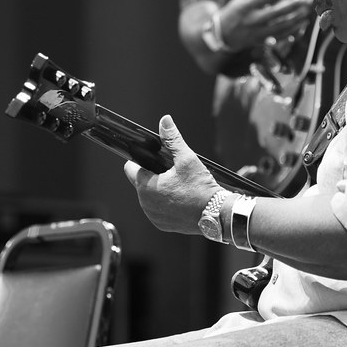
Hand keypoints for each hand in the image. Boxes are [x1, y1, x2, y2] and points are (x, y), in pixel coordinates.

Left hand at [124, 115, 220, 233]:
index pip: (130, 168)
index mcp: (145, 186)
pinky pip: (157, 210)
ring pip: (149, 197)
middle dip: (153, 175)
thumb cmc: (201, 187)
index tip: (154, 160)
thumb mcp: (187, 159)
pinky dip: (165, 204)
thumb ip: (172, 139)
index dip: (141, 161)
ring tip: (178, 186)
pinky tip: (180, 199)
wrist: (216, 214)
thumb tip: (165, 121)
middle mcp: (145, 203)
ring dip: (158, 190)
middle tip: (172, 172)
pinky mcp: (162, 225)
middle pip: (141, 182)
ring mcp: (153, 216)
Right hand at [218, 0, 312, 51]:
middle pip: (275, 13)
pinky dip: (292, 30)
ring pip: (280, 27)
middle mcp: (251, 21)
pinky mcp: (262, 41)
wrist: (223, 34)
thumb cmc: (235, 11)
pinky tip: (301, 24)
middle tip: (303, 0)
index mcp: (244, 7)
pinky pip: (280, 36)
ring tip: (306, 12)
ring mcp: (257, 33)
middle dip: (291, 6)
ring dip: (296, 19)